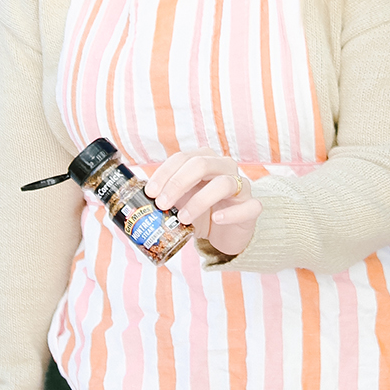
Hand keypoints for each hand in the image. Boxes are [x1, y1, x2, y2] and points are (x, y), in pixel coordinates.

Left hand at [143, 148, 259, 258]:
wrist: (226, 232)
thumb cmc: (201, 211)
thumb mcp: (181, 200)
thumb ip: (165, 195)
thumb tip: (136, 198)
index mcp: (205, 160)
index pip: (182, 158)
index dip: (165, 174)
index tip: (151, 193)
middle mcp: (224, 167)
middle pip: (201, 164)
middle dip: (178, 183)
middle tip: (163, 204)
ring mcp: (241, 186)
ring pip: (223, 184)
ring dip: (199, 200)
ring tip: (184, 217)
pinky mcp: (252, 207)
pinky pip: (247, 207)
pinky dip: (230, 214)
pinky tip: (216, 219)